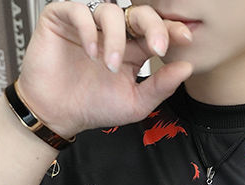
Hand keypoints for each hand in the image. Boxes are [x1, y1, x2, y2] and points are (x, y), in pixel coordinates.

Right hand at [16, 2, 193, 139]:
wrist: (57, 114)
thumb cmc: (92, 107)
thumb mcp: (134, 103)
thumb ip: (161, 86)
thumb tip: (187, 67)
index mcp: (131, 48)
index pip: (155, 30)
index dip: (171, 29)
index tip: (185, 39)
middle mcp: (112, 32)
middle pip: (138, 12)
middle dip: (152, 25)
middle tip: (157, 46)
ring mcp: (88, 23)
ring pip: (110, 10)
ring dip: (116, 38)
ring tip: (110, 65)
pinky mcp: (62, 18)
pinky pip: (79, 10)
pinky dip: (88, 29)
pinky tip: (91, 52)